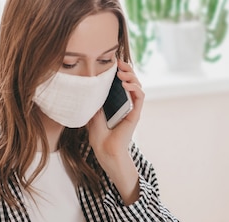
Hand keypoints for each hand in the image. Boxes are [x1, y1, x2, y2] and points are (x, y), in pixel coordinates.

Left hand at [87, 61, 143, 204]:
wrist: (105, 151)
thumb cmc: (98, 136)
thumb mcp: (92, 113)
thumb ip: (94, 100)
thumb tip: (88, 85)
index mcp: (117, 103)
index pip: (122, 82)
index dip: (120, 71)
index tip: (113, 63)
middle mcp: (126, 104)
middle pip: (131, 81)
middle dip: (127, 70)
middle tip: (119, 63)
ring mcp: (132, 109)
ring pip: (138, 86)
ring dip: (131, 76)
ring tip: (121, 73)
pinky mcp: (135, 114)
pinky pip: (140, 96)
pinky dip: (135, 87)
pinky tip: (125, 84)